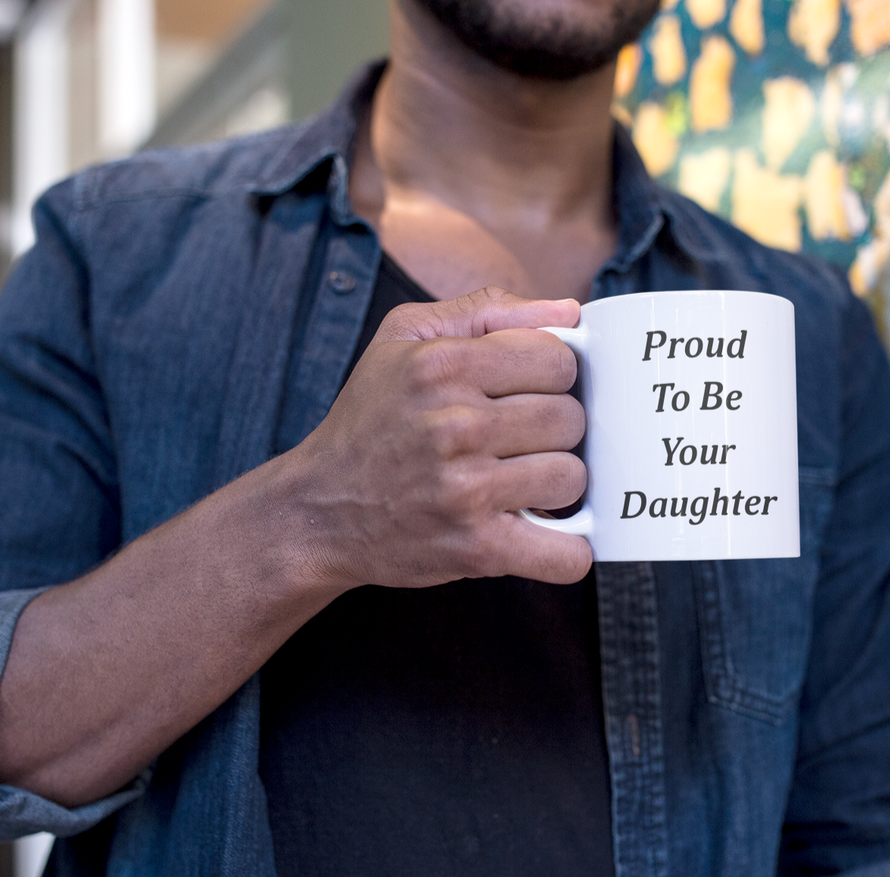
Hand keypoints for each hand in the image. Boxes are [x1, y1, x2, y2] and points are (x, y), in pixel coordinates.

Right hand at [285, 286, 590, 588]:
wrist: (318, 510)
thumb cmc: (368, 419)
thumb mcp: (403, 338)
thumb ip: (486, 310)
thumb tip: (568, 311)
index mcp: (442, 365)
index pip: (556, 359)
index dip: (549, 376)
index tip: (525, 391)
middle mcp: (454, 425)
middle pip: (569, 418)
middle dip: (551, 430)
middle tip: (515, 442)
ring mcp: (466, 490)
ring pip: (571, 478)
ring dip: (552, 484)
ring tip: (517, 483)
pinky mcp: (475, 548)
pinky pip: (565, 554)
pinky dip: (568, 552)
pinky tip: (542, 534)